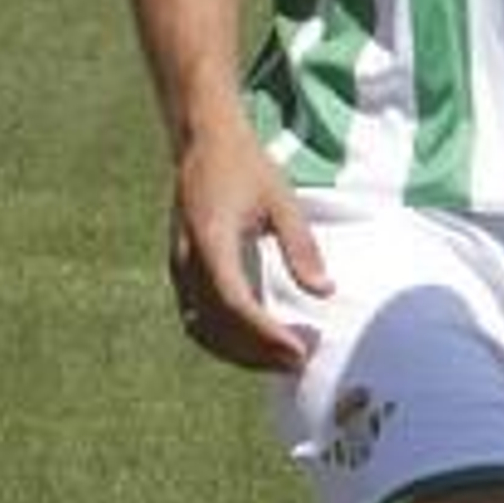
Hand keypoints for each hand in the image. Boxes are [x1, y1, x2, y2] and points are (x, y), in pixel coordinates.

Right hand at [168, 116, 331, 371]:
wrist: (203, 141)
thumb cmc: (246, 166)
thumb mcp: (281, 199)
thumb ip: (301, 246)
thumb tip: (325, 292)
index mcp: (211, 240)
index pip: (234, 302)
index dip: (264, 333)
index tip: (297, 350)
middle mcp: (187, 261)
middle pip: (216, 326)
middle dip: (257, 352)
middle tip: (300, 361)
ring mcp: (178, 269)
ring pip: (202, 329)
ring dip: (240, 352)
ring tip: (283, 358)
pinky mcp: (181, 272)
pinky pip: (197, 318)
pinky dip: (225, 339)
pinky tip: (257, 342)